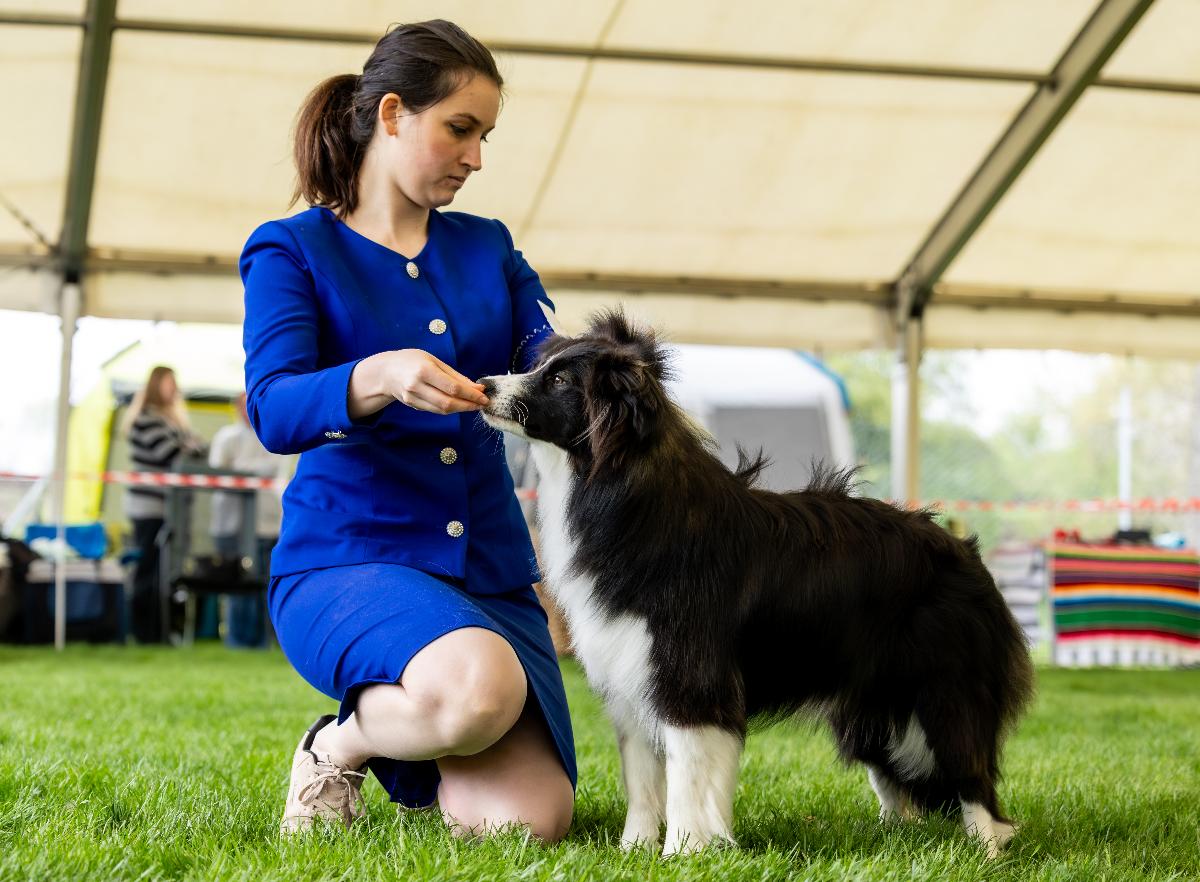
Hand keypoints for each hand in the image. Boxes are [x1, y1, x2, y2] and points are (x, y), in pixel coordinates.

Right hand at [374, 349, 488, 414]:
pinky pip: (435, 410)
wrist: (386, 371)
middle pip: (448, 402)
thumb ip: (456, 376)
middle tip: (482, 404)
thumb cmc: (412, 361)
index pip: (452, 388)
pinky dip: (449, 409)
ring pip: (442, 409)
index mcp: (424, 371)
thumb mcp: (434, 361)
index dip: (471, 395)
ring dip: (461, 409)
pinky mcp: (412, 405)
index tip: (484, 397)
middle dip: (468, 405)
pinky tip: (459, 405)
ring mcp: (412, 398)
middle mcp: (416, 386)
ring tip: (474, 405)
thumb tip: (477, 388)